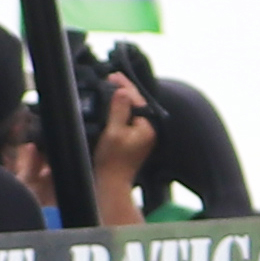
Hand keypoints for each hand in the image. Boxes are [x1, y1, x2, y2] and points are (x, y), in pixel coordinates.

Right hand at [89, 76, 159, 221]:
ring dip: (122, 99)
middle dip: (124, 91)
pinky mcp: (134, 141)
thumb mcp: (113, 132)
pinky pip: (129, 119)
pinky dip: (121, 110)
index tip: (113, 76)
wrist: (111, 184)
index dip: (125, 86)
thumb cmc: (112, 162)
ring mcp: (142, 136)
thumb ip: (119, 110)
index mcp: (147, 128)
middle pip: (137, 104)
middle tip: (112, 77)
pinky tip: (112, 105)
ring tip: (111, 86)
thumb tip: (123, 91)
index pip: (137, 100)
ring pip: (133, 111)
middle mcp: (148, 131)